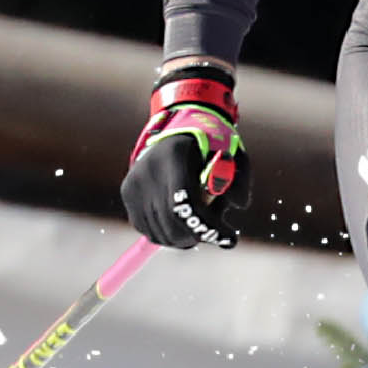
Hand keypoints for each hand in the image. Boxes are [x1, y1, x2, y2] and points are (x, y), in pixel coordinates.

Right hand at [122, 57, 241, 248]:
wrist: (177, 129)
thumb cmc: (210, 145)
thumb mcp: (233, 156)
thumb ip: (239, 181)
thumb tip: (237, 206)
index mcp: (174, 156)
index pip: (184, 204)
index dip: (208, 227)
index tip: (230, 238)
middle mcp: (148, 169)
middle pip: (171, 224)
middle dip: (198, 235)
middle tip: (217, 235)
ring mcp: (134, 182)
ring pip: (159, 232)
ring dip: (184, 237)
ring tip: (200, 220)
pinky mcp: (127, 192)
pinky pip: (147, 229)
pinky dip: (167, 234)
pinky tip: (182, 220)